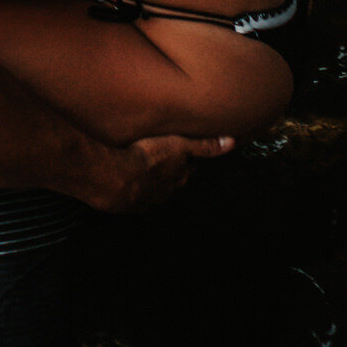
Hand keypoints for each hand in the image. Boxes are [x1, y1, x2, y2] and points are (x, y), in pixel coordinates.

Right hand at [90, 131, 234, 213]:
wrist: (114, 178)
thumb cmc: (146, 158)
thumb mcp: (179, 145)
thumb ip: (204, 145)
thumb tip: (231, 142)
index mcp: (180, 177)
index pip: (190, 167)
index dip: (188, 158)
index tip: (185, 151)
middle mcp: (167, 191)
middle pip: (174, 181)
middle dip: (172, 171)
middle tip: (164, 158)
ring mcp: (148, 199)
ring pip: (156, 190)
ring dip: (152, 182)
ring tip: (145, 170)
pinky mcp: (130, 204)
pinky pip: (136, 197)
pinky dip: (135, 189)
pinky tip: (128, 181)